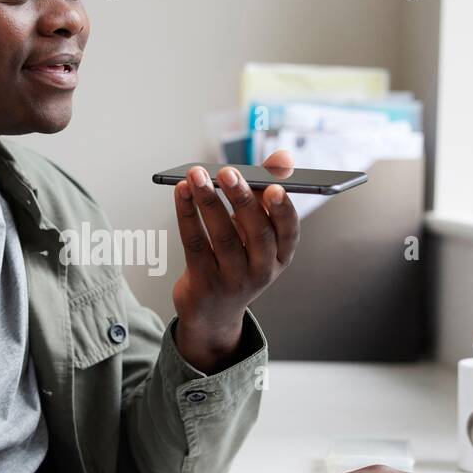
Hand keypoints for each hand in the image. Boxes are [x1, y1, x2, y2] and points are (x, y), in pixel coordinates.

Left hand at [170, 150, 299, 371]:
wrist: (213, 314)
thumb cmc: (238, 262)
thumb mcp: (257, 234)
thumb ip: (266, 194)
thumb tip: (282, 158)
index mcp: (281, 257)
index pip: (289, 232)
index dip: (283, 210)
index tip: (274, 188)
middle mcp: (262, 271)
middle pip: (256, 234)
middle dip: (242, 200)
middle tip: (228, 172)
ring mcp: (233, 280)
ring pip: (222, 237)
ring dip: (208, 202)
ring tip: (197, 176)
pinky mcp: (204, 283)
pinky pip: (195, 244)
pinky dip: (187, 214)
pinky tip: (182, 193)